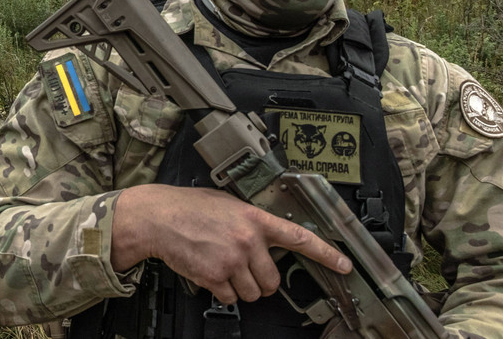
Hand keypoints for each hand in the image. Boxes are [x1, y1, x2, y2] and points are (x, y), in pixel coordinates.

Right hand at [111, 185, 350, 304]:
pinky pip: (229, 297)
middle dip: (260, 280)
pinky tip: (209, 272)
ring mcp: (232, 260)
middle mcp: (248, 240)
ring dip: (240, 287)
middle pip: (273, 280)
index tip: (344, 265)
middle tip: (243, 267)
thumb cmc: (188, 208)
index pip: (299, 238)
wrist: (158, 217)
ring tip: (222, 266)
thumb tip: (266, 237)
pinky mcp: (215, 276)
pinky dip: (220, 291)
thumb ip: (250, 221)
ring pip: (253, 293)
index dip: (326, 253)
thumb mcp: (227, 204)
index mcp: (254, 218)